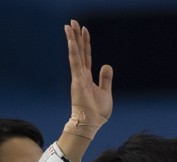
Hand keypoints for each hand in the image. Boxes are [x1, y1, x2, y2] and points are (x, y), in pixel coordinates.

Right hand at [63, 20, 113, 138]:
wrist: (90, 124)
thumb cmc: (97, 112)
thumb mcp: (106, 93)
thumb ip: (105, 79)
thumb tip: (107, 65)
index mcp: (87, 77)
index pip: (86, 56)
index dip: (86, 43)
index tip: (84, 30)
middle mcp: (81, 75)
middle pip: (79, 51)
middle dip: (76, 36)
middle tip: (73, 22)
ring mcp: (78, 77)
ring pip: (75, 54)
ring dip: (73, 39)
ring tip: (70, 25)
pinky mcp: (77, 80)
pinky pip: (75, 63)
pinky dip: (74, 51)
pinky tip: (72, 40)